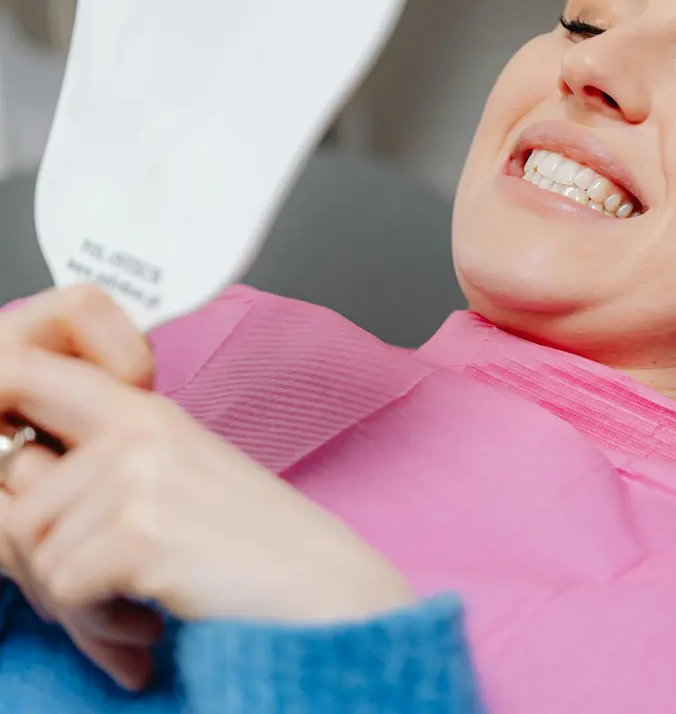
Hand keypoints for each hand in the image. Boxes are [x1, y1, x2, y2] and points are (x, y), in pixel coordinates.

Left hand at [0, 285, 413, 688]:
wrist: (323, 585)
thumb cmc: (253, 545)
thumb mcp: (173, 485)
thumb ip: (97, 472)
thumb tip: (10, 496)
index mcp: (142, 412)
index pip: (23, 371)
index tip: (2, 458)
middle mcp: (136, 428)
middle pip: (12, 490)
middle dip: (35, 557)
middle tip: (89, 590)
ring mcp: (138, 473)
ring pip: (30, 549)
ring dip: (71, 600)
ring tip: (133, 606)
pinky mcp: (140, 529)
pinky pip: (61, 589)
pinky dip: (97, 625)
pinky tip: (149, 622)